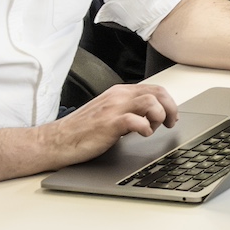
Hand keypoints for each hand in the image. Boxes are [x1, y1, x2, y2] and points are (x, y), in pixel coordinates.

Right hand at [40, 82, 179, 162]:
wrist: (57, 140)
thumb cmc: (82, 130)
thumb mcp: (109, 113)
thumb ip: (128, 110)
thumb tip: (152, 116)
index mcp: (119, 92)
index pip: (154, 88)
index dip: (169, 102)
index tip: (172, 116)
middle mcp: (118, 96)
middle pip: (157, 92)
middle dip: (170, 108)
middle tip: (170, 123)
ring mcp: (113, 109)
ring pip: (150, 101)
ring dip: (158, 116)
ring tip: (152, 129)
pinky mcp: (108, 124)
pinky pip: (135, 120)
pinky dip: (145, 128)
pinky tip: (142, 135)